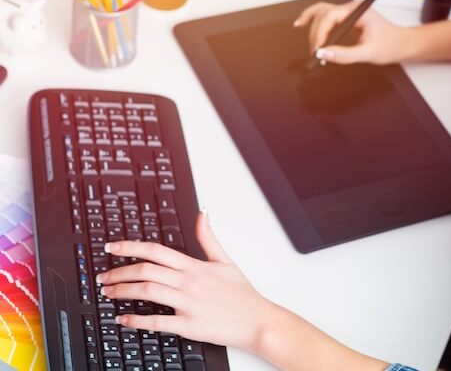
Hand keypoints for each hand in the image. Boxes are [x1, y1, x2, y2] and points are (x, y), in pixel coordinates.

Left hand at [96, 211, 271, 351]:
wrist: (257, 321)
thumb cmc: (242, 293)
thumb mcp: (225, 260)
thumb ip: (208, 237)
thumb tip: (202, 214)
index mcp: (195, 266)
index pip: (156, 251)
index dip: (130, 247)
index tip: (112, 248)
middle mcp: (189, 283)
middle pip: (146, 271)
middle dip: (119, 272)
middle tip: (103, 276)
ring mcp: (188, 304)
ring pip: (148, 292)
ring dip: (123, 291)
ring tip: (108, 293)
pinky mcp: (189, 326)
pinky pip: (157, 321)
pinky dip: (136, 320)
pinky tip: (123, 318)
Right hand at [294, 0, 412, 64]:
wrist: (403, 44)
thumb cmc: (391, 45)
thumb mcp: (368, 53)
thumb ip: (344, 55)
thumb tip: (324, 54)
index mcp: (357, 11)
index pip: (330, 16)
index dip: (320, 32)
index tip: (317, 48)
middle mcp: (351, 9)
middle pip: (323, 13)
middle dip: (315, 31)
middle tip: (314, 51)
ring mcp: (348, 13)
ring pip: (322, 11)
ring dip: (311, 21)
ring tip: (299, 28)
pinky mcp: (347, 20)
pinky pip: (327, 18)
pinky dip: (315, 22)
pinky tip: (305, 25)